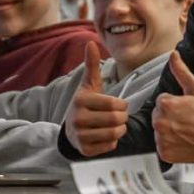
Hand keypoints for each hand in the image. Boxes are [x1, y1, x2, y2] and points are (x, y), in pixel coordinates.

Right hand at [65, 41, 126, 156]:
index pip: (114, 104)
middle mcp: (78, 119)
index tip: (119, 105)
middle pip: (117, 120)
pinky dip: (113, 141)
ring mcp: (80, 136)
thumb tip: (90, 42)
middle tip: (119, 116)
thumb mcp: (89, 85)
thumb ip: (92, 65)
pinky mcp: (85, 150)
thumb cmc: (86, 104)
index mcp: (81, 100)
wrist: (70, 129)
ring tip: (115, 125)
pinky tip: (106, 135)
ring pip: (115, 134)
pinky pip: (110, 146)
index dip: (122, 105)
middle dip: (123, 117)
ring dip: (120, 129)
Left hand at [153, 51, 193, 162]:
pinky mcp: (164, 153)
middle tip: (187, 120)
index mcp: (165, 104)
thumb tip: (173, 54)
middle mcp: (160, 122)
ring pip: (160, 132)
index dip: (175, 104)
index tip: (186, 109)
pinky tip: (184, 141)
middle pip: (158, 116)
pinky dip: (171, 145)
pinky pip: (162, 146)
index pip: (161, 102)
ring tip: (186, 130)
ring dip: (170, 131)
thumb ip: (181, 71)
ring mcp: (161, 139)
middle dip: (170, 117)